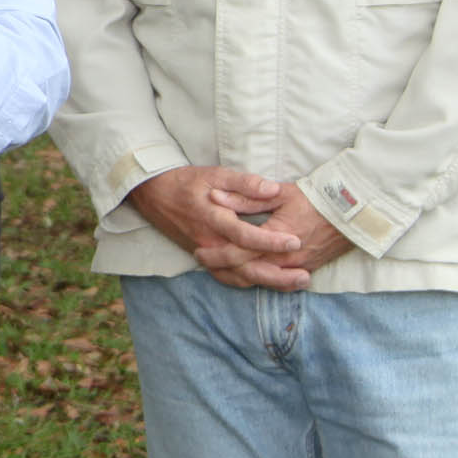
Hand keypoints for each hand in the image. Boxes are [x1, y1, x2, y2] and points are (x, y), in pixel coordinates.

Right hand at [126, 167, 301, 285]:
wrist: (153, 194)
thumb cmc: (186, 182)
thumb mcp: (215, 174)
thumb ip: (244, 183)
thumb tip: (273, 189)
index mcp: (213, 220)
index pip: (245, 236)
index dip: (270, 241)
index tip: (295, 241)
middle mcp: (210, 242)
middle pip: (245, 266)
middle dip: (277, 274)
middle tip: (305, 275)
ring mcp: (206, 253)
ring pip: (239, 277)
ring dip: (268, 283)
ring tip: (295, 282)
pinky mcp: (203, 258)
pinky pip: (227, 278)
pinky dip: (249, 283)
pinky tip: (268, 282)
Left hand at [187, 181, 354, 289]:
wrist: (354, 212)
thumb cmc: (316, 199)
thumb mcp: (280, 194)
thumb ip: (246, 197)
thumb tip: (215, 197)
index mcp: (278, 237)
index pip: (241, 251)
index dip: (218, 253)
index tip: (199, 248)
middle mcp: (287, 258)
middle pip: (248, 270)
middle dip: (223, 267)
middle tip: (201, 259)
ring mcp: (298, 267)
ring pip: (262, 279)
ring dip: (238, 276)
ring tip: (217, 268)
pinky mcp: (307, 269)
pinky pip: (278, 282)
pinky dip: (260, 280)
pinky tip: (245, 275)